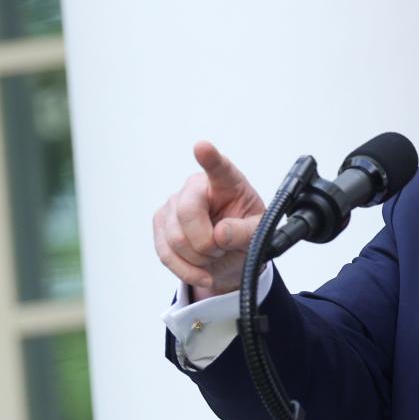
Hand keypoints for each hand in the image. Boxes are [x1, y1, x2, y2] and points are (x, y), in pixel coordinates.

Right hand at [153, 141, 264, 299]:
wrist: (230, 256)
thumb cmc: (245, 235)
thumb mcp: (258, 235)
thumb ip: (246, 233)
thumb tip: (220, 234)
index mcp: (227, 182)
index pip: (218, 168)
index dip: (210, 158)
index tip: (202, 147)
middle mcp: (195, 187)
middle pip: (187, 213)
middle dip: (206, 242)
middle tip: (222, 247)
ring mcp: (173, 204)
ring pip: (176, 239)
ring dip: (199, 258)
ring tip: (214, 254)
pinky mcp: (160, 224)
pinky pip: (166, 254)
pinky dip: (187, 270)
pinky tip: (203, 272)